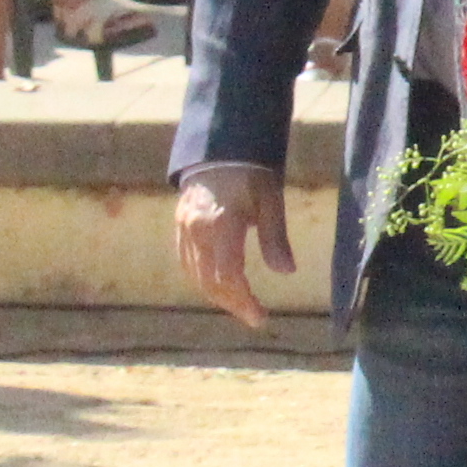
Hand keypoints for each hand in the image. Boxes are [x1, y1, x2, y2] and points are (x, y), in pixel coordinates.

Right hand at [173, 161, 295, 329]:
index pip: (228, 276)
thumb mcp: (270, 202)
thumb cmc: (251, 173)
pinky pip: (185, 263)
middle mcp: (197, 231)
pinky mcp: (179, 227)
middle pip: (210, 282)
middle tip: (253, 317)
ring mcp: (184, 230)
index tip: (259, 318)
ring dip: (216, 295)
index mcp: (221, 225)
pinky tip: (216, 287)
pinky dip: (200, 280)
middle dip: (232, 304)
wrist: (220, 149)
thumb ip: (276, 238)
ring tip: (239, 305)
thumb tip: (287, 272)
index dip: (242, 301)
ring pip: (195, 275)